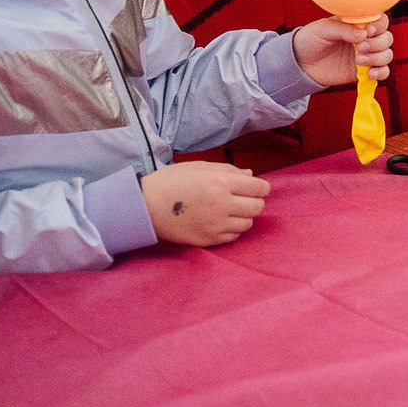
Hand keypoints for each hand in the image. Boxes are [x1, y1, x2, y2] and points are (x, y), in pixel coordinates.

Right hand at [140, 162, 269, 246]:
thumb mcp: (199, 167)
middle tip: (243, 199)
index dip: (262, 188)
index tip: (258, 188)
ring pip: (247, 224)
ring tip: (230, 211)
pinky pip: (233, 237)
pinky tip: (221, 222)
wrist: (145, 206)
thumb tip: (250, 176)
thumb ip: (228, 171)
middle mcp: (222, 204)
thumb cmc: (171, 181)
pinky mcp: (207, 239)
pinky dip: (232, 230)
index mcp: (221, 182)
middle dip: (254, 201)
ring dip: (244, 217)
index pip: (258, 188)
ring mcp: (215, 224)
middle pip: (257, 207)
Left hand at [291, 15, 394, 86]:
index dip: (379, 25)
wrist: (301, 63)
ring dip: (377, 57)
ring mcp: (366, 55)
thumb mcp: (323, 29)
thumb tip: (364, 34)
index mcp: (358, 23)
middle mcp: (366, 38)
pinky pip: (383, 71)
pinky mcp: (364, 71)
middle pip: (387, 37)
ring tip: (358, 60)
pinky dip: (381, 72)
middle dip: (377, 43)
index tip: (368, 30)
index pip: (380, 20)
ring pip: (387, 54)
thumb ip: (344, 29)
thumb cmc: (311, 39)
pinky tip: (370, 73)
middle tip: (360, 47)